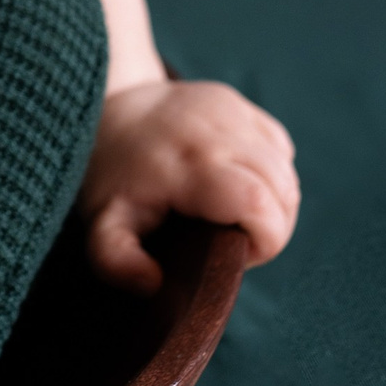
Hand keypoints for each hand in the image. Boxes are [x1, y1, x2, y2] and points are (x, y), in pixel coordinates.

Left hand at [80, 78, 298, 291]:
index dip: (264, 239)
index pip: (259, 202)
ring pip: (285, 168)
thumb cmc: (108, 175)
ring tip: (240, 216)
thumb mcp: (100, 223)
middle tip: (237, 239)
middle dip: (274, 227)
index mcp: (188, 164)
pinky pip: (278, 146)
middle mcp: (215, 130)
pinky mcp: (235, 101)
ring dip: (278, 202)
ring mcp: (228, 110)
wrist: (104, 109)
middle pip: (282, 189)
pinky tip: (242, 184)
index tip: (237, 251)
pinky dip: (273, 171)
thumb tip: (152, 284)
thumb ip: (116, 262)